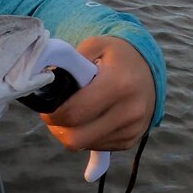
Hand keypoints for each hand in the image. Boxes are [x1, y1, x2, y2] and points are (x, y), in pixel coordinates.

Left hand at [38, 36, 154, 151]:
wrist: (148, 70)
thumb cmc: (115, 56)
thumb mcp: (94, 46)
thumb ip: (68, 60)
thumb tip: (44, 76)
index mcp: (118, 85)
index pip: (73, 113)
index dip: (51, 113)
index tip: (45, 105)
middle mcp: (129, 111)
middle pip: (76, 138)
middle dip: (57, 127)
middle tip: (54, 113)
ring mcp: (132, 130)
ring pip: (83, 145)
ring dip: (70, 133)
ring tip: (71, 112)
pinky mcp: (131, 141)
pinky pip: (95, 147)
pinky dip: (85, 136)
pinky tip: (88, 118)